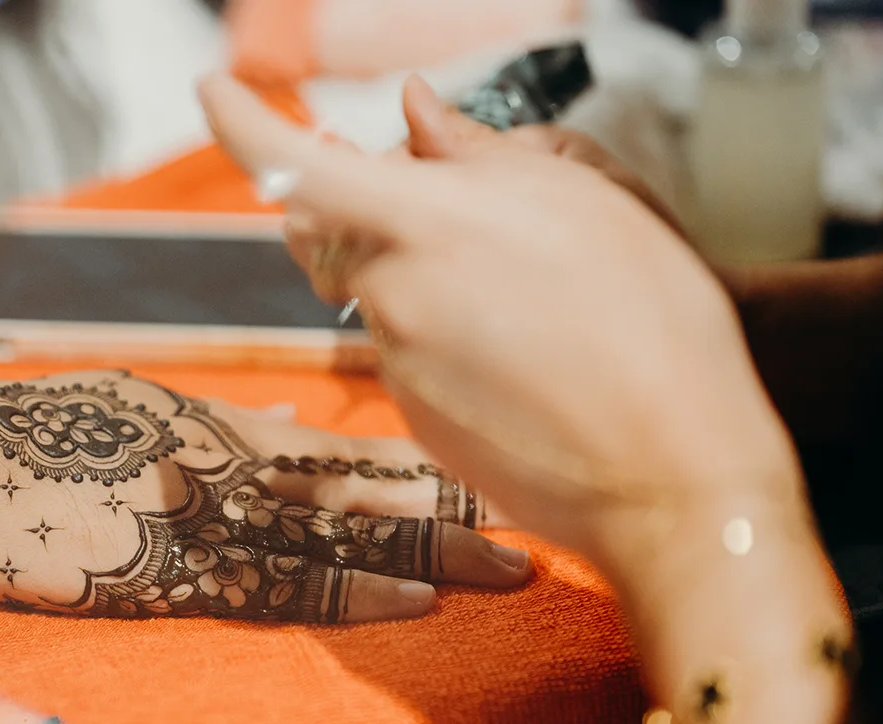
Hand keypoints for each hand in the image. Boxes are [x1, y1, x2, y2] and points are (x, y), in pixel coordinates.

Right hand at [0, 370, 530, 622]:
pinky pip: (274, 585)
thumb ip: (209, 433)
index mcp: (214, 429)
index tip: (479, 483)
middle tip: (526, 527)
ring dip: (423, 551)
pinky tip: (408, 602)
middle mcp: (225, 465)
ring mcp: (202, 515)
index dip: (411, 471)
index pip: (336, 453)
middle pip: (356, 492)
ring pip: (335, 535)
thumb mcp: (131, 413)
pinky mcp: (168, 569)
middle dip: (444, 512)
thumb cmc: (28, 439)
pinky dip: (347, 592)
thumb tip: (273, 434)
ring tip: (501, 567)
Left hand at [202, 74, 803, 578]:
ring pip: (376, 292)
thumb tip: (414, 112)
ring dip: (421, 272)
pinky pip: (404, 351)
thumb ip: (475, 153)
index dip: (241, 122)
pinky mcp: (410, 417)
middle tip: (446, 201)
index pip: (294, 162)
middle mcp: (392, 294)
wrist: (670, 471)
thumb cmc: (649, 324)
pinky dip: (442, 333)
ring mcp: (395, 363)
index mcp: (426, 223)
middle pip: (333, 229)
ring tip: (526, 294)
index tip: (212, 92)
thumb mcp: (578, 201)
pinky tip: (519, 351)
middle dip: (366, 204)